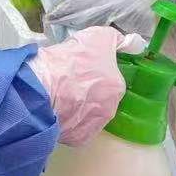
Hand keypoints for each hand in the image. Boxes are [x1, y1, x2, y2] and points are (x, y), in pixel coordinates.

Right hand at [28, 27, 143, 146]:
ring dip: (78, 106)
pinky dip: (67, 121)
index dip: (96, 71)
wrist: (41, 88)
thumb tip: (134, 42)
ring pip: (88, 114)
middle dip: (88, 90)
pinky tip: (56, 110)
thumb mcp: (97, 37)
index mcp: (117, 87)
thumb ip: (116, 40)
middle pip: (100, 98)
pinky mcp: (77, 139)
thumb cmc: (70, 61)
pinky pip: (75, 128)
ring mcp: (94, 127)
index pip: (111, 79)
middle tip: (68, 80)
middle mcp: (110, 110)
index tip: (81, 67)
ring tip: (59, 96)